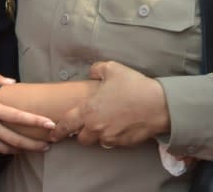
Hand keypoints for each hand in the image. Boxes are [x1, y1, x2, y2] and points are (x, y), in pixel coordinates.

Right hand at [0, 74, 54, 153]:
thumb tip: (12, 82)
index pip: (18, 116)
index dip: (36, 121)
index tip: (50, 124)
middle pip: (16, 139)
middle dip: (34, 145)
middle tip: (48, 146)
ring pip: (6, 148)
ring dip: (21, 150)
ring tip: (33, 149)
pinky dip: (5, 149)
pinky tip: (11, 147)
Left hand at [50, 61, 169, 146]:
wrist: (158, 104)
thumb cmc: (133, 85)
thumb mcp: (112, 69)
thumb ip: (96, 69)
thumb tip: (92, 72)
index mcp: (88, 110)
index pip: (66, 124)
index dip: (58, 131)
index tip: (54, 134)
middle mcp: (96, 127)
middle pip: (82, 138)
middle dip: (83, 132)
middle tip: (89, 124)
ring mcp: (111, 137)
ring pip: (99, 142)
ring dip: (99, 135)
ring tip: (107, 124)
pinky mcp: (124, 143)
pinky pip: (115, 143)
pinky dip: (115, 137)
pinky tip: (121, 126)